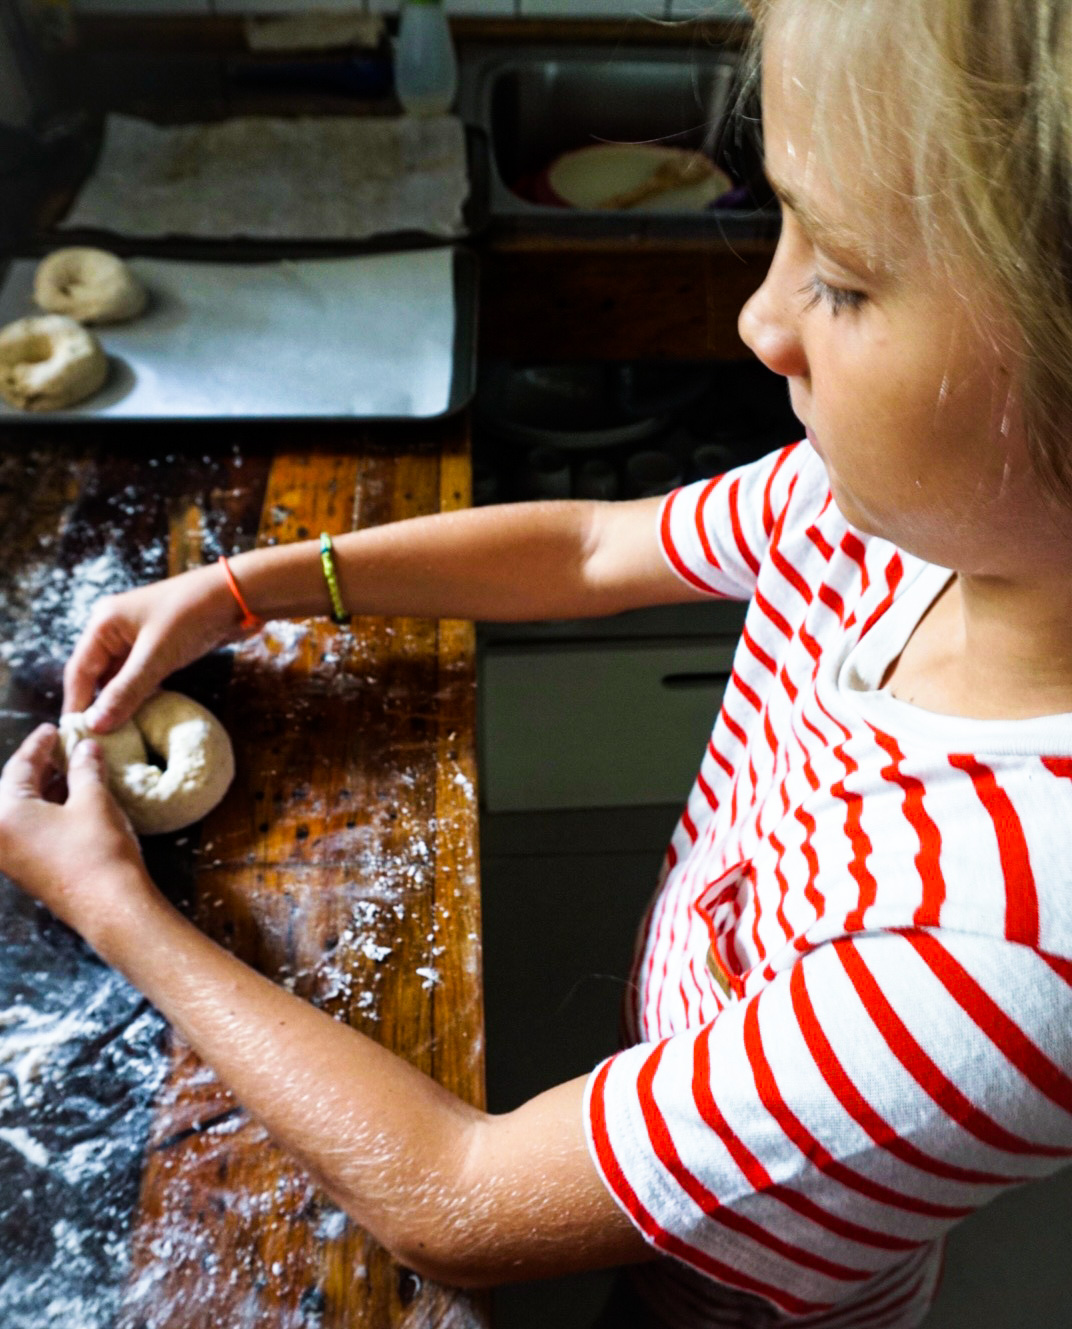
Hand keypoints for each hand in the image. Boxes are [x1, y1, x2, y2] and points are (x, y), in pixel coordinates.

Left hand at [0, 725, 152, 942]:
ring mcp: (9, 856)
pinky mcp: (25, 870)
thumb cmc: (98, 851)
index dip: (40, 744)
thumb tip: (85, 746)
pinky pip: (27, 830)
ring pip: (21, 811)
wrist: (110, 908)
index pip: (19, 766)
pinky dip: (46, 812)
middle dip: (41, 767)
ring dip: (45, 790)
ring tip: (73, 772)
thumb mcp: (93, 801)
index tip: (54, 729)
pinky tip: (71, 802)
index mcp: (5, 813)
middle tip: (64, 748)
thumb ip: (85, 768)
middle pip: (14, 789)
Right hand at [62, 563, 243, 732]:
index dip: (76, 704)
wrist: (237, 596)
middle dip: (98, 705)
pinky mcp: (159, 646)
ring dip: (120, 702)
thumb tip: (96, 724)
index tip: (76, 736)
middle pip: (96, 675)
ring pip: (119, 677)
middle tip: (98, 741)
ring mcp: (138, 638)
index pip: (78, 671)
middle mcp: (114, 629)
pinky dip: (139, 693)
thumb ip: (126, 691)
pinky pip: (140, 675)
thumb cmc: (192, 615)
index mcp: (103, 623)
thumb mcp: (157, 655)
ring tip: (118, 736)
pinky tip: (142, 715)